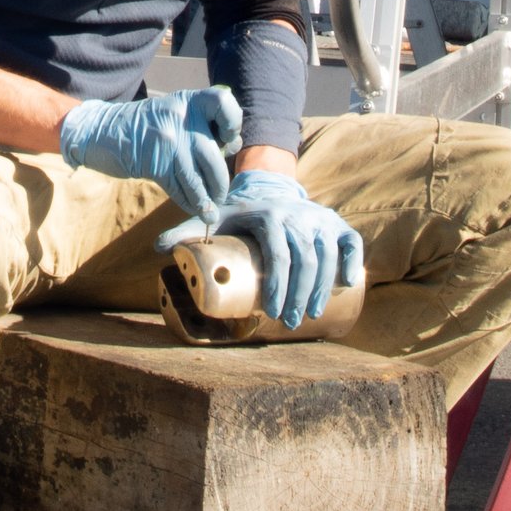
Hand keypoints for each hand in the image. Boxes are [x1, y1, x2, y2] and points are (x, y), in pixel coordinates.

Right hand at [60, 86, 242, 220]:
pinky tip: (193, 207)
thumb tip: (234, 146)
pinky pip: (180, 188)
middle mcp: (181, 116)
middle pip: (214, 154)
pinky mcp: (155, 163)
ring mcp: (168, 140)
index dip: (232, 123)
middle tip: (220, 193)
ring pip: (199, 177)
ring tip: (210, 210)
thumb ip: (203, 124)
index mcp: (189, 100)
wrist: (102, 130)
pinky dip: (190, 202)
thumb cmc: (145, 126)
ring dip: (207, 198)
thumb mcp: (174, 113)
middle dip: (220, 181)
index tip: (226, 139)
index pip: (224, 102)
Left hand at [162, 166, 362, 331]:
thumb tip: (157, 248)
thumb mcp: (216, 217)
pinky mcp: (336, 224)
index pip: (277, 255)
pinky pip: (351, 241)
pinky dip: (353, 261)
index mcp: (269, 216)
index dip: (276, 285)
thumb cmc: (240, 214)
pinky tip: (347, 283)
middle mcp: (298, 215)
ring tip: (310, 314)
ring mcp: (320, 219)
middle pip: (304, 260)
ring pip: (327, 255)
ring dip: (321, 287)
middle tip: (290, 321)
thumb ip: (188, 230)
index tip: (271, 312)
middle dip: (298, 294)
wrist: (271, 189)